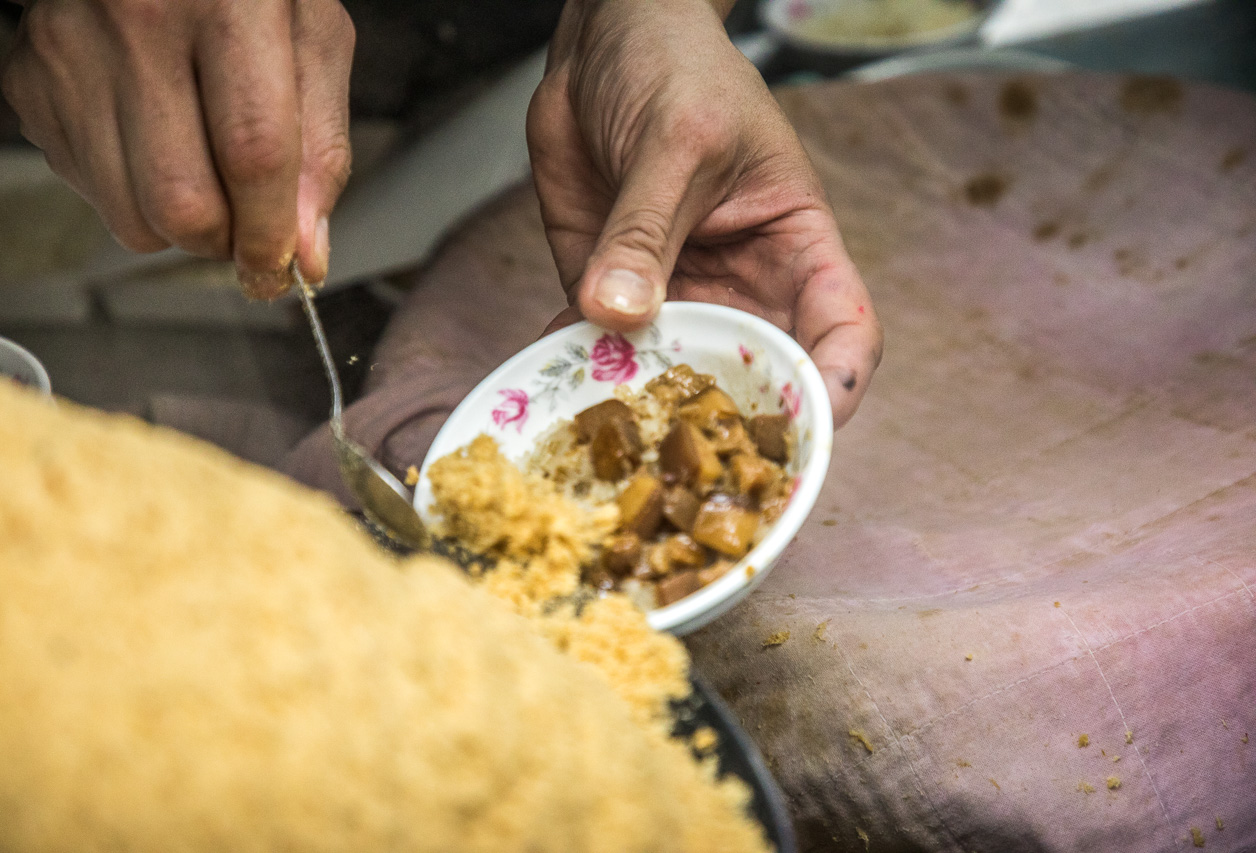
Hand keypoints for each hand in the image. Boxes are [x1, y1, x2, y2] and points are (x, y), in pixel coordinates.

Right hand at [0, 0, 354, 296]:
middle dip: (226, 242)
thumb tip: (307, 251)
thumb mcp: (312, 36)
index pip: (252, 153)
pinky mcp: (31, 80)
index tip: (285, 267)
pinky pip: (90, 191)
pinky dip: (134, 194)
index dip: (272, 232)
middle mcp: (136, 23)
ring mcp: (70, 53)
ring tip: (204, 172)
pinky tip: (154, 138)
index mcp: (224, 4)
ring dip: (180, 227)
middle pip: (181, 203)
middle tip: (248, 225)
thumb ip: (322, 146)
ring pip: (130, 217)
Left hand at [527, 0, 881, 427]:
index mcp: (795, 245)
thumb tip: (617, 314)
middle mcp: (741, 285)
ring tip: (609, 434)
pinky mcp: (611, 293)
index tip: (813, 425)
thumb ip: (645, 229)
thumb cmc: (676, 67)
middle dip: (730, 421)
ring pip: (672, 375)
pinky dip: (573, 371)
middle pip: (757, 373)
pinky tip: (546, 387)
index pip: (840, 328)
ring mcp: (674, 295)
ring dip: (643, 405)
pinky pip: (598, 348)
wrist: (602, 42)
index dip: (836, 383)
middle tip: (696, 459)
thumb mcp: (676, 141)